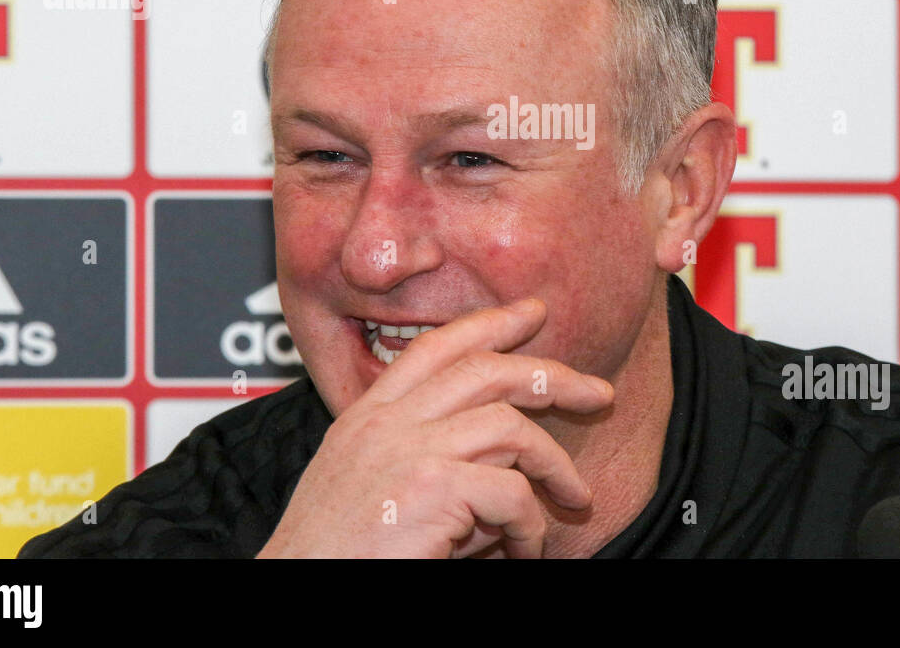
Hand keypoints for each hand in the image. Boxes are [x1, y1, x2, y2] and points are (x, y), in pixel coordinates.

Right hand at [256, 298, 614, 557]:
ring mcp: (406, 450)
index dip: (490, 323)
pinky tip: (527, 549)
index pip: (437, 347)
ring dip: (555, 465)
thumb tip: (506, 470)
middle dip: (554, 376)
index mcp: (367, 416)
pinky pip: (512, 492)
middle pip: (486, 370)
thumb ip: (429, 462)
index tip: (533, 312)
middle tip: (600, 393)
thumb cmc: (333, 556)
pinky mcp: (429, 489)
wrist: (299, 587)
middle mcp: (385, 423)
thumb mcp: (370, 489)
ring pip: (511, 428)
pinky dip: (532, 524)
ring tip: (574, 497)